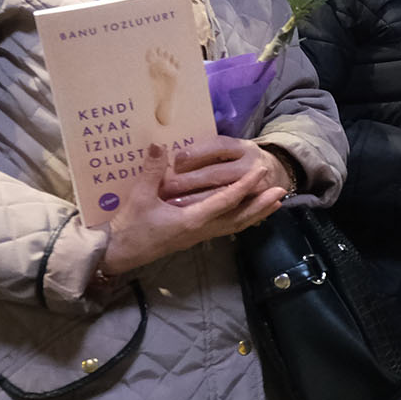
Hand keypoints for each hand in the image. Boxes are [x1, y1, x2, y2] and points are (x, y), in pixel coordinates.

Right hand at [100, 141, 284, 274]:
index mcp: (192, 220)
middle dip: (261, 204)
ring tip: (275, 202)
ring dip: (255, 213)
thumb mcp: (138, 197)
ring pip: (235, 225)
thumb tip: (158, 146)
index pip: (226, 201)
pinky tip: (249, 214)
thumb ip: (151, 171)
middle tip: (281, 191)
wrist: (119, 253)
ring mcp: (199, 236)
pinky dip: (241, 219)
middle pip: (240, 217)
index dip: (245, 186)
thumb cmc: (129, 226)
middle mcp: (201, 230)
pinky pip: (225, 228)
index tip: (261, 173)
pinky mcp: (194, 237)